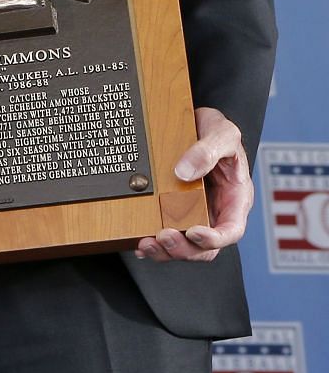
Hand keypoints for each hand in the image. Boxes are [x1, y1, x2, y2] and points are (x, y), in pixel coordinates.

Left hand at [138, 106, 251, 261]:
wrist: (194, 123)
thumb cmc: (215, 130)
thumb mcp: (222, 133)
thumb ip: (207, 151)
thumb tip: (184, 173)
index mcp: (235, 199)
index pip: (231, 230)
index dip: (214, 238)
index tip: (194, 232)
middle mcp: (214, 212)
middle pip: (204, 247)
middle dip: (184, 248)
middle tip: (163, 236)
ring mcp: (192, 213)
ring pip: (182, 245)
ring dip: (165, 250)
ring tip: (145, 244)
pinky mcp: (170, 210)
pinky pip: (163, 232)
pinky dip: (151, 242)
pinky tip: (138, 242)